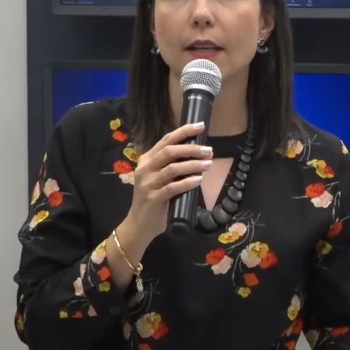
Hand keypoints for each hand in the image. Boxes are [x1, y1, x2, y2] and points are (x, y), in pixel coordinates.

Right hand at [124, 121, 212, 240]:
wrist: (140, 224)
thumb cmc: (154, 198)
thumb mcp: (160, 177)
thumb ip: (172, 165)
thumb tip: (198, 153)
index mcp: (147, 160)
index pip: (166, 140)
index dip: (184, 131)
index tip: (201, 126)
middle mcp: (145, 168)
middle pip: (170, 151)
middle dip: (192, 149)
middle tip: (209, 151)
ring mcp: (148, 183)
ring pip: (172, 168)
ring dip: (193, 165)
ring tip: (208, 164)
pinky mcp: (153, 198)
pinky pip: (173, 187)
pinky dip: (187, 182)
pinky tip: (199, 180)